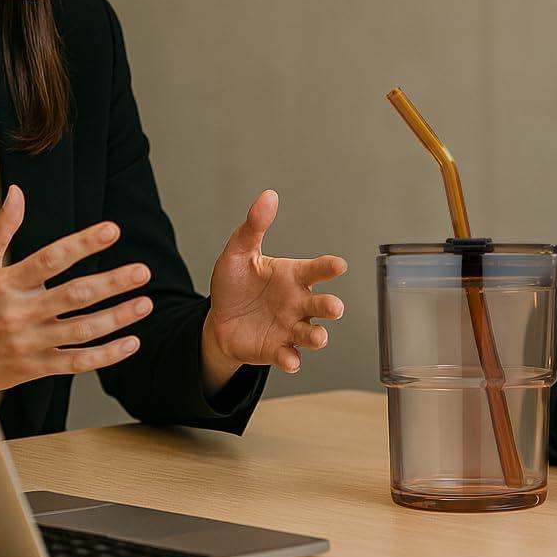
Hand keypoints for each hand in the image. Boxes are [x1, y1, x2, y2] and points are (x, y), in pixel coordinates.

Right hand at [0, 185, 152, 391]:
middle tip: (142, 271)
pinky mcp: (35, 367)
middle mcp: (20, 313)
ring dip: (117, 318)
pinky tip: (131, 343)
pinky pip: (76, 363)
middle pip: (73, 296)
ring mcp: (29, 342)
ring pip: (80, 331)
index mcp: (7, 284)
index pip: (51, 259)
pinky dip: (106, 355)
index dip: (83, 244)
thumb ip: (2, 228)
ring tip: (145, 303)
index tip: (112, 230)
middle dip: (112, 283)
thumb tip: (17, 194)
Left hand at [204, 190, 345, 384]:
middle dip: (331, 307)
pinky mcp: (277, 349)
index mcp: (294, 276)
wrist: (219, 320)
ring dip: (317, 336)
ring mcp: (290, 328)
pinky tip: (290, 360)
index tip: (338, 265)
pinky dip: (291, 360)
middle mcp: (299, 302)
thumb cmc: (236, 283)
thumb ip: (254, 226)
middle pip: (322, 305)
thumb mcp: (239, 252)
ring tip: (318, 337)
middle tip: (334, 307)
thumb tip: (268, 195)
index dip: (329, 267)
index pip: (317, 269)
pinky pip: (289, 356)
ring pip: (312, 334)